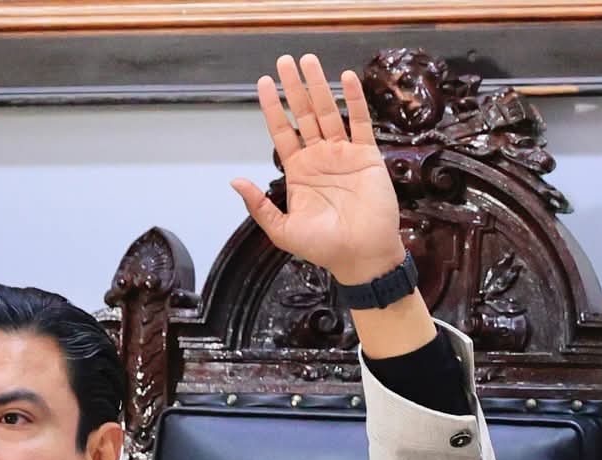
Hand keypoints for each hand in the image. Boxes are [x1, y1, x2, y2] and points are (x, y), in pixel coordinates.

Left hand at [231, 54, 405, 285]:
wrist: (361, 256)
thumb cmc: (323, 248)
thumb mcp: (282, 230)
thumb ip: (259, 206)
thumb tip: (235, 182)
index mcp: (298, 172)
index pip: (282, 132)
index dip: (273, 108)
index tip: (263, 84)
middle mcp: (319, 157)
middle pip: (303, 114)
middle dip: (293, 88)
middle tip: (284, 61)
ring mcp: (343, 154)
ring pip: (328, 112)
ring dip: (318, 86)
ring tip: (308, 61)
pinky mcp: (366, 156)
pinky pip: (360, 122)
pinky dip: (353, 100)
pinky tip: (346, 78)